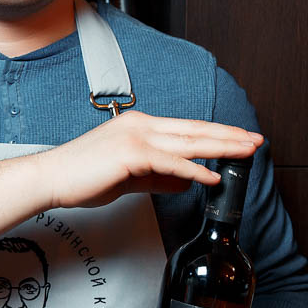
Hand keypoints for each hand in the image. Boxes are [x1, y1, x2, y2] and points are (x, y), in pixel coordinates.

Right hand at [38, 111, 262, 210]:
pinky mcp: (130, 155)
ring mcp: (135, 137)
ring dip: (220, 148)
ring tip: (245, 153)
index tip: (240, 139)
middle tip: (255, 141)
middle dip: (228, 136)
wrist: (52, 179)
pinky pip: (170, 162)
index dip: (217, 134)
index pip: (187, 129)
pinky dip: (194, 170)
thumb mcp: (129, 177)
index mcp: (140, 126)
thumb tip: (187, 181)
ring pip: (188, 143)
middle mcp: (141, 126)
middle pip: (194, 131)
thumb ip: (159, 177)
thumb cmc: (83, 177)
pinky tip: (212, 177)